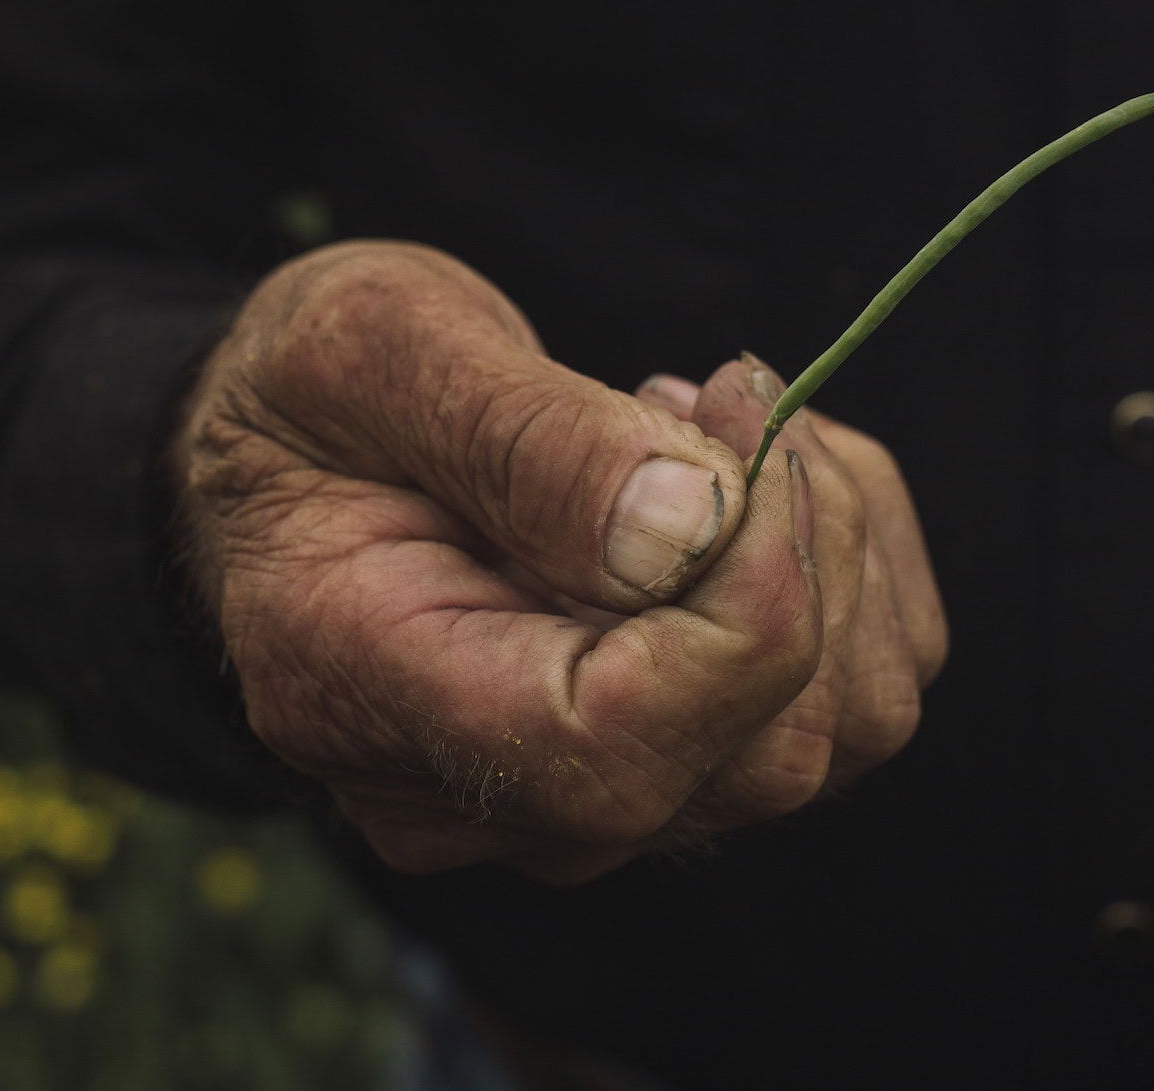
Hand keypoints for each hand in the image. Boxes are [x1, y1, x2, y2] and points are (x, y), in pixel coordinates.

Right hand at [174, 239, 945, 884]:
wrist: (297, 459)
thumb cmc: (313, 395)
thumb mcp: (374, 349)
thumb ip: (522, 439)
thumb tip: (694, 526)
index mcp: (369, 695)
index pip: (613, 748)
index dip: (739, 604)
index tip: (736, 416)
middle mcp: (490, 800)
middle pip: (753, 756)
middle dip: (798, 545)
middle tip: (721, 388)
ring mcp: (591, 803)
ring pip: (832, 738)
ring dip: (836, 550)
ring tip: (713, 422)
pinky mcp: (678, 766)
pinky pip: (853, 701)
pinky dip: (856, 565)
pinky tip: (747, 476)